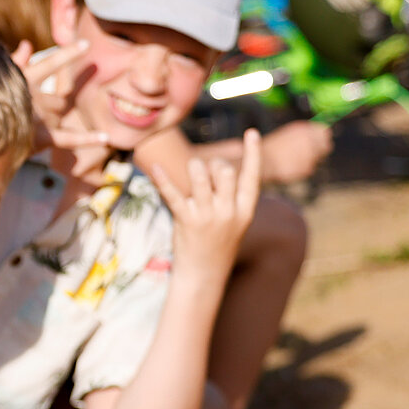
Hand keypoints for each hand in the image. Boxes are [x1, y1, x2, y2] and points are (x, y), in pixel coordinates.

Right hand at [13, 39, 110, 151]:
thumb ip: (14, 62)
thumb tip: (27, 44)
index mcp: (24, 83)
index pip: (50, 64)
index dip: (67, 54)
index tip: (85, 44)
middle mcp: (37, 100)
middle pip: (64, 95)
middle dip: (79, 82)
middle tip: (94, 68)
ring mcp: (42, 119)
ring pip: (63, 112)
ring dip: (66, 110)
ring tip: (76, 109)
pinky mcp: (43, 138)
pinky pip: (69, 139)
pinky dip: (88, 139)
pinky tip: (105, 137)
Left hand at [149, 128, 262, 280]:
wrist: (203, 276)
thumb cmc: (217, 245)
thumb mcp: (234, 222)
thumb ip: (230, 197)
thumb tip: (215, 167)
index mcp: (245, 211)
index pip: (252, 177)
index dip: (253, 153)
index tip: (251, 132)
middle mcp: (228, 212)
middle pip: (224, 171)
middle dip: (213, 164)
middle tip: (205, 171)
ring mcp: (207, 217)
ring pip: (200, 175)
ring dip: (194, 167)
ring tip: (191, 172)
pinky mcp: (186, 222)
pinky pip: (173, 194)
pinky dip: (162, 179)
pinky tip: (154, 167)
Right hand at [259, 119, 331, 183]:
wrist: (260, 162)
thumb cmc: (274, 147)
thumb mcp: (290, 133)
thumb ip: (308, 133)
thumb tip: (325, 133)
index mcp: (304, 129)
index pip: (324, 132)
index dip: (320, 137)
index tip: (316, 141)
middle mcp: (309, 141)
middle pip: (326, 146)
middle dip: (319, 149)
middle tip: (308, 153)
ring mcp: (308, 156)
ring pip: (318, 159)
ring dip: (310, 160)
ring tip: (294, 159)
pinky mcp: (305, 169)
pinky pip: (309, 169)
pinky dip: (302, 168)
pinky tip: (291, 166)